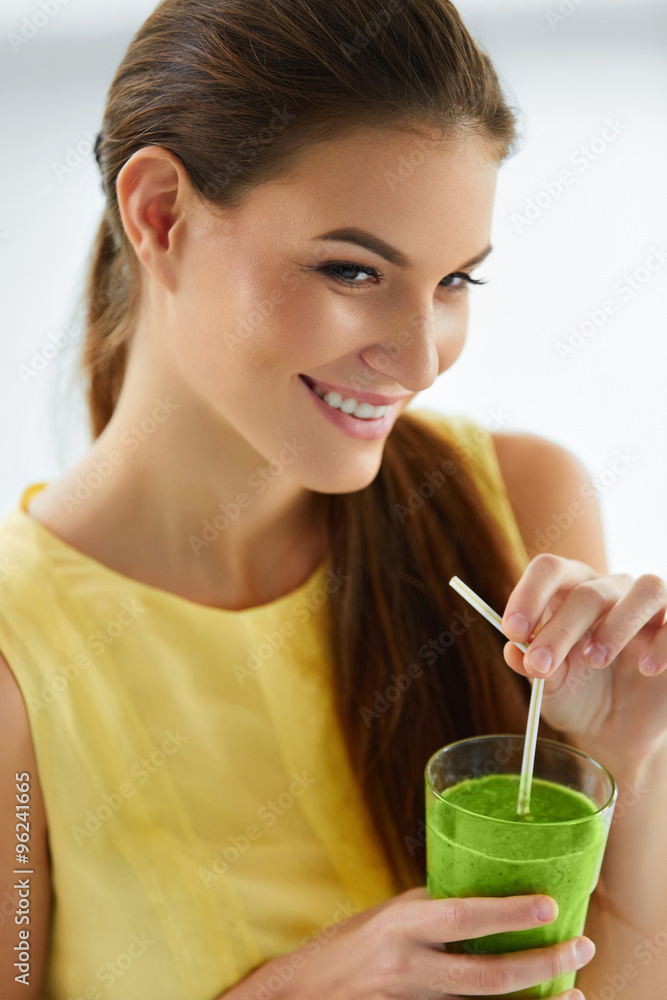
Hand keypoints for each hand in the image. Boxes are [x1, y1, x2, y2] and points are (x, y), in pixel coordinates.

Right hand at [258, 887, 593, 998]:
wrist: (300, 995)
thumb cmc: (342, 948)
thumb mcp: (383, 916)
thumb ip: (427, 911)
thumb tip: (475, 898)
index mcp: (399, 923)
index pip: (461, 917)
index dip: (507, 914)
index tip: (549, 907)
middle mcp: (408, 966)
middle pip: (486, 975)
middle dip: (541, 965)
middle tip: (582, 948)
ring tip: (573, 991)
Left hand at [501, 553, 666, 765]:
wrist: (616, 731)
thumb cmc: (577, 694)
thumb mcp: (549, 687)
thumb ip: (532, 667)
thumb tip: (514, 652)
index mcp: (569, 590)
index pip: (550, 570)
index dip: (529, 594)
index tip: (513, 630)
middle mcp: (611, 590)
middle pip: (589, 590)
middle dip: (561, 629)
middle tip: (541, 664)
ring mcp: (649, 608)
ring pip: (645, 589)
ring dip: (617, 624)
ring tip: (595, 659)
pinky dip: (663, 643)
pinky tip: (646, 668)